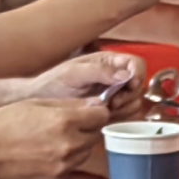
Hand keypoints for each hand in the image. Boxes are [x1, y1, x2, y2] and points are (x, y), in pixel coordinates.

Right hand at [0, 94, 111, 178]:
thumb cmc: (4, 124)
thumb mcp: (37, 103)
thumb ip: (69, 105)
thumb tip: (94, 104)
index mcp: (65, 121)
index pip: (101, 115)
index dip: (95, 112)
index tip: (88, 112)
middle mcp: (69, 145)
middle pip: (95, 135)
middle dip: (86, 129)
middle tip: (65, 126)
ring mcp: (64, 165)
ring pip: (85, 153)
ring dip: (77, 146)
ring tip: (52, 141)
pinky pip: (73, 169)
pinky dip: (66, 162)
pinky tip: (47, 155)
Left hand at [22, 50, 141, 109]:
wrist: (39, 102)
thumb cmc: (53, 82)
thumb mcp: (74, 73)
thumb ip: (99, 71)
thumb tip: (125, 75)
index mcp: (108, 62)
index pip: (136, 64)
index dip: (137, 74)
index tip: (127, 86)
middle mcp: (114, 77)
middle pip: (138, 85)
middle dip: (129, 94)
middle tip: (112, 102)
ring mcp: (113, 95)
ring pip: (135, 101)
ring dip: (125, 107)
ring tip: (106, 109)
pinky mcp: (109, 111)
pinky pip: (126, 115)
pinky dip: (120, 116)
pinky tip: (104, 116)